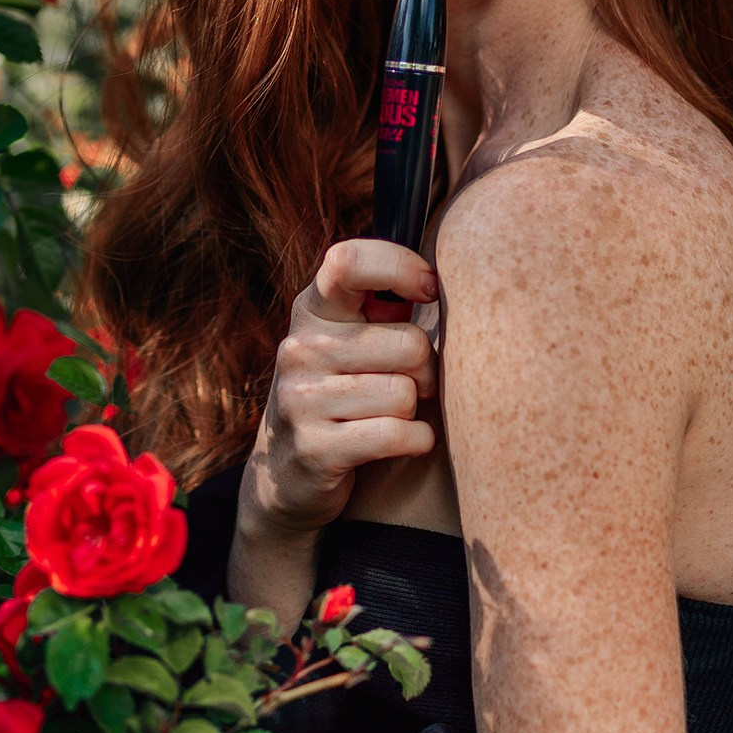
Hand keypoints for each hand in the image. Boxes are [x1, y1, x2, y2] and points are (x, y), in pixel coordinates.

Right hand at [243, 238, 439, 536]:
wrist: (290, 471)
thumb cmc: (344, 389)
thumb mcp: (351, 337)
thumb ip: (387, 302)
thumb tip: (443, 272)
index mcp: (315, 309)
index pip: (349, 261)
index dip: (401, 268)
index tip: (429, 290)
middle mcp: (301, 348)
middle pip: (411, 344)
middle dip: (426, 370)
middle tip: (410, 382)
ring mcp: (301, 399)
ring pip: (405, 395)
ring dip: (415, 410)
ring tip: (392, 414)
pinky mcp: (314, 448)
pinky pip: (397, 435)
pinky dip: (417, 441)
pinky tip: (403, 441)